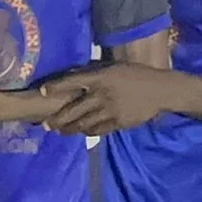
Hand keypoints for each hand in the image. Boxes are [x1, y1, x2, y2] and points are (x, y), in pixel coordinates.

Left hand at [38, 64, 175, 135]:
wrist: (160, 90)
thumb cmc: (135, 75)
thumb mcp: (114, 69)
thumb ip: (95, 75)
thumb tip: (73, 78)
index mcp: (101, 76)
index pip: (73, 81)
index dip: (56, 86)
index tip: (41, 92)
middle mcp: (103, 94)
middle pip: (74, 109)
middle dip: (57, 119)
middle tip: (45, 124)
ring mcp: (111, 110)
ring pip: (84, 123)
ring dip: (69, 128)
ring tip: (60, 131)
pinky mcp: (119, 123)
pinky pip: (98, 130)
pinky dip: (87, 132)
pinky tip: (82, 132)